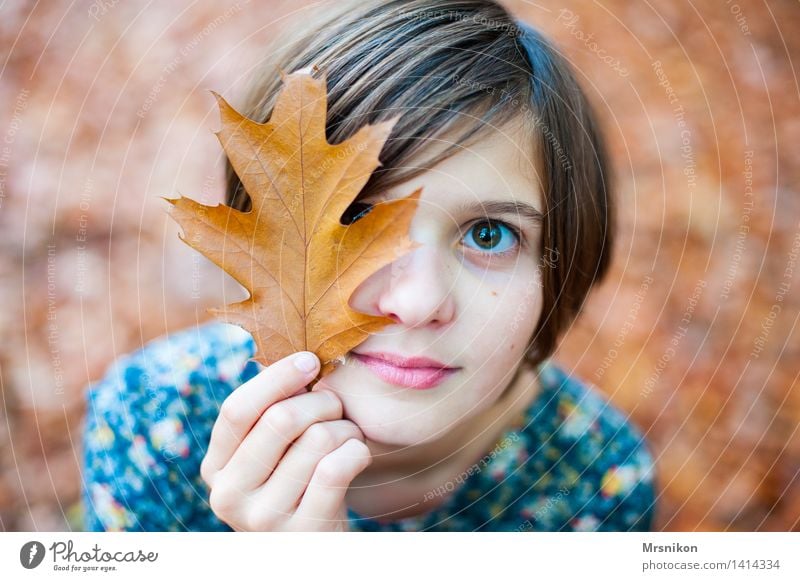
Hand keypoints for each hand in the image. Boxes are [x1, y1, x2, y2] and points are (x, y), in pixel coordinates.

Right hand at [200, 351, 370, 530]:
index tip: (310, 360)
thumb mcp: (275, 451)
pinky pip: (335, 467)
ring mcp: (262, 518)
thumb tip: (299, 355)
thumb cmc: (301, 482)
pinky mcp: (301, 532)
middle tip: (336, 407)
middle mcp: (228, 495)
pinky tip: (357, 454)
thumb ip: (273, 410)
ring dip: (344, 428)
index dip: (276, 377)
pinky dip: (356, 450)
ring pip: (316, 439)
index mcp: (216, 466)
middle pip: (280, 419)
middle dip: (321, 402)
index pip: (236, 409)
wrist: (318, 545)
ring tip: (347, 436)